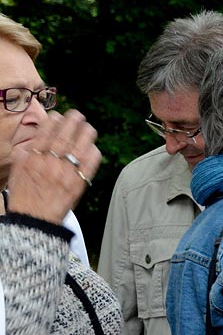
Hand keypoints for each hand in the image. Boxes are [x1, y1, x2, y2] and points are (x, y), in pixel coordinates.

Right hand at [6, 110, 98, 224]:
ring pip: (80, 146)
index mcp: (33, 159)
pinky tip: (93, 147)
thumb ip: (25, 156)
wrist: (35, 220)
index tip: (58, 115)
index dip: (53, 121)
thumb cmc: (25, 197)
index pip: (45, 133)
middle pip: (64, 136)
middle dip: (72, 121)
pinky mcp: (79, 182)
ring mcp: (66, 172)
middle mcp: (50, 163)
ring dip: (86, 133)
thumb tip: (32, 142)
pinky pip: (91, 162)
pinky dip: (93, 152)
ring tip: (88, 127)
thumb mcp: (18, 173)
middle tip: (77, 115)